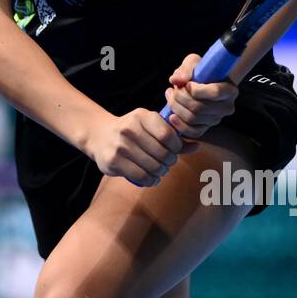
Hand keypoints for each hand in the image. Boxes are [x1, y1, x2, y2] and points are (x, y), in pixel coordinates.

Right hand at [84, 108, 200, 186]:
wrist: (99, 135)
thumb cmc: (132, 131)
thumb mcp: (150, 126)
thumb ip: (173, 136)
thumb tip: (197, 146)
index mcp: (142, 116)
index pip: (168, 135)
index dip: (176, 147)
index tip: (174, 151)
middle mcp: (129, 129)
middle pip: (162, 154)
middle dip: (169, 162)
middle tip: (166, 163)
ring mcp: (120, 145)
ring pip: (153, 167)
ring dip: (160, 172)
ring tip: (158, 170)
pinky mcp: (114, 161)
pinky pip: (141, 176)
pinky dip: (150, 180)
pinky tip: (150, 178)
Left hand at [165, 52, 238, 139]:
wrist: (201, 83)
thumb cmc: (200, 72)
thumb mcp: (195, 63)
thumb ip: (186, 68)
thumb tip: (177, 80)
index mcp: (229, 90)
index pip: (215, 92)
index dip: (196, 89)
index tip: (187, 83)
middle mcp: (226, 107)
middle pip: (199, 107)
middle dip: (180, 98)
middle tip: (172, 90)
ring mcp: (216, 119)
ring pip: (193, 118)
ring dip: (176, 107)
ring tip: (170, 96)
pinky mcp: (206, 128)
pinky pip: (192, 132)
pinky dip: (179, 125)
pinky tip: (172, 115)